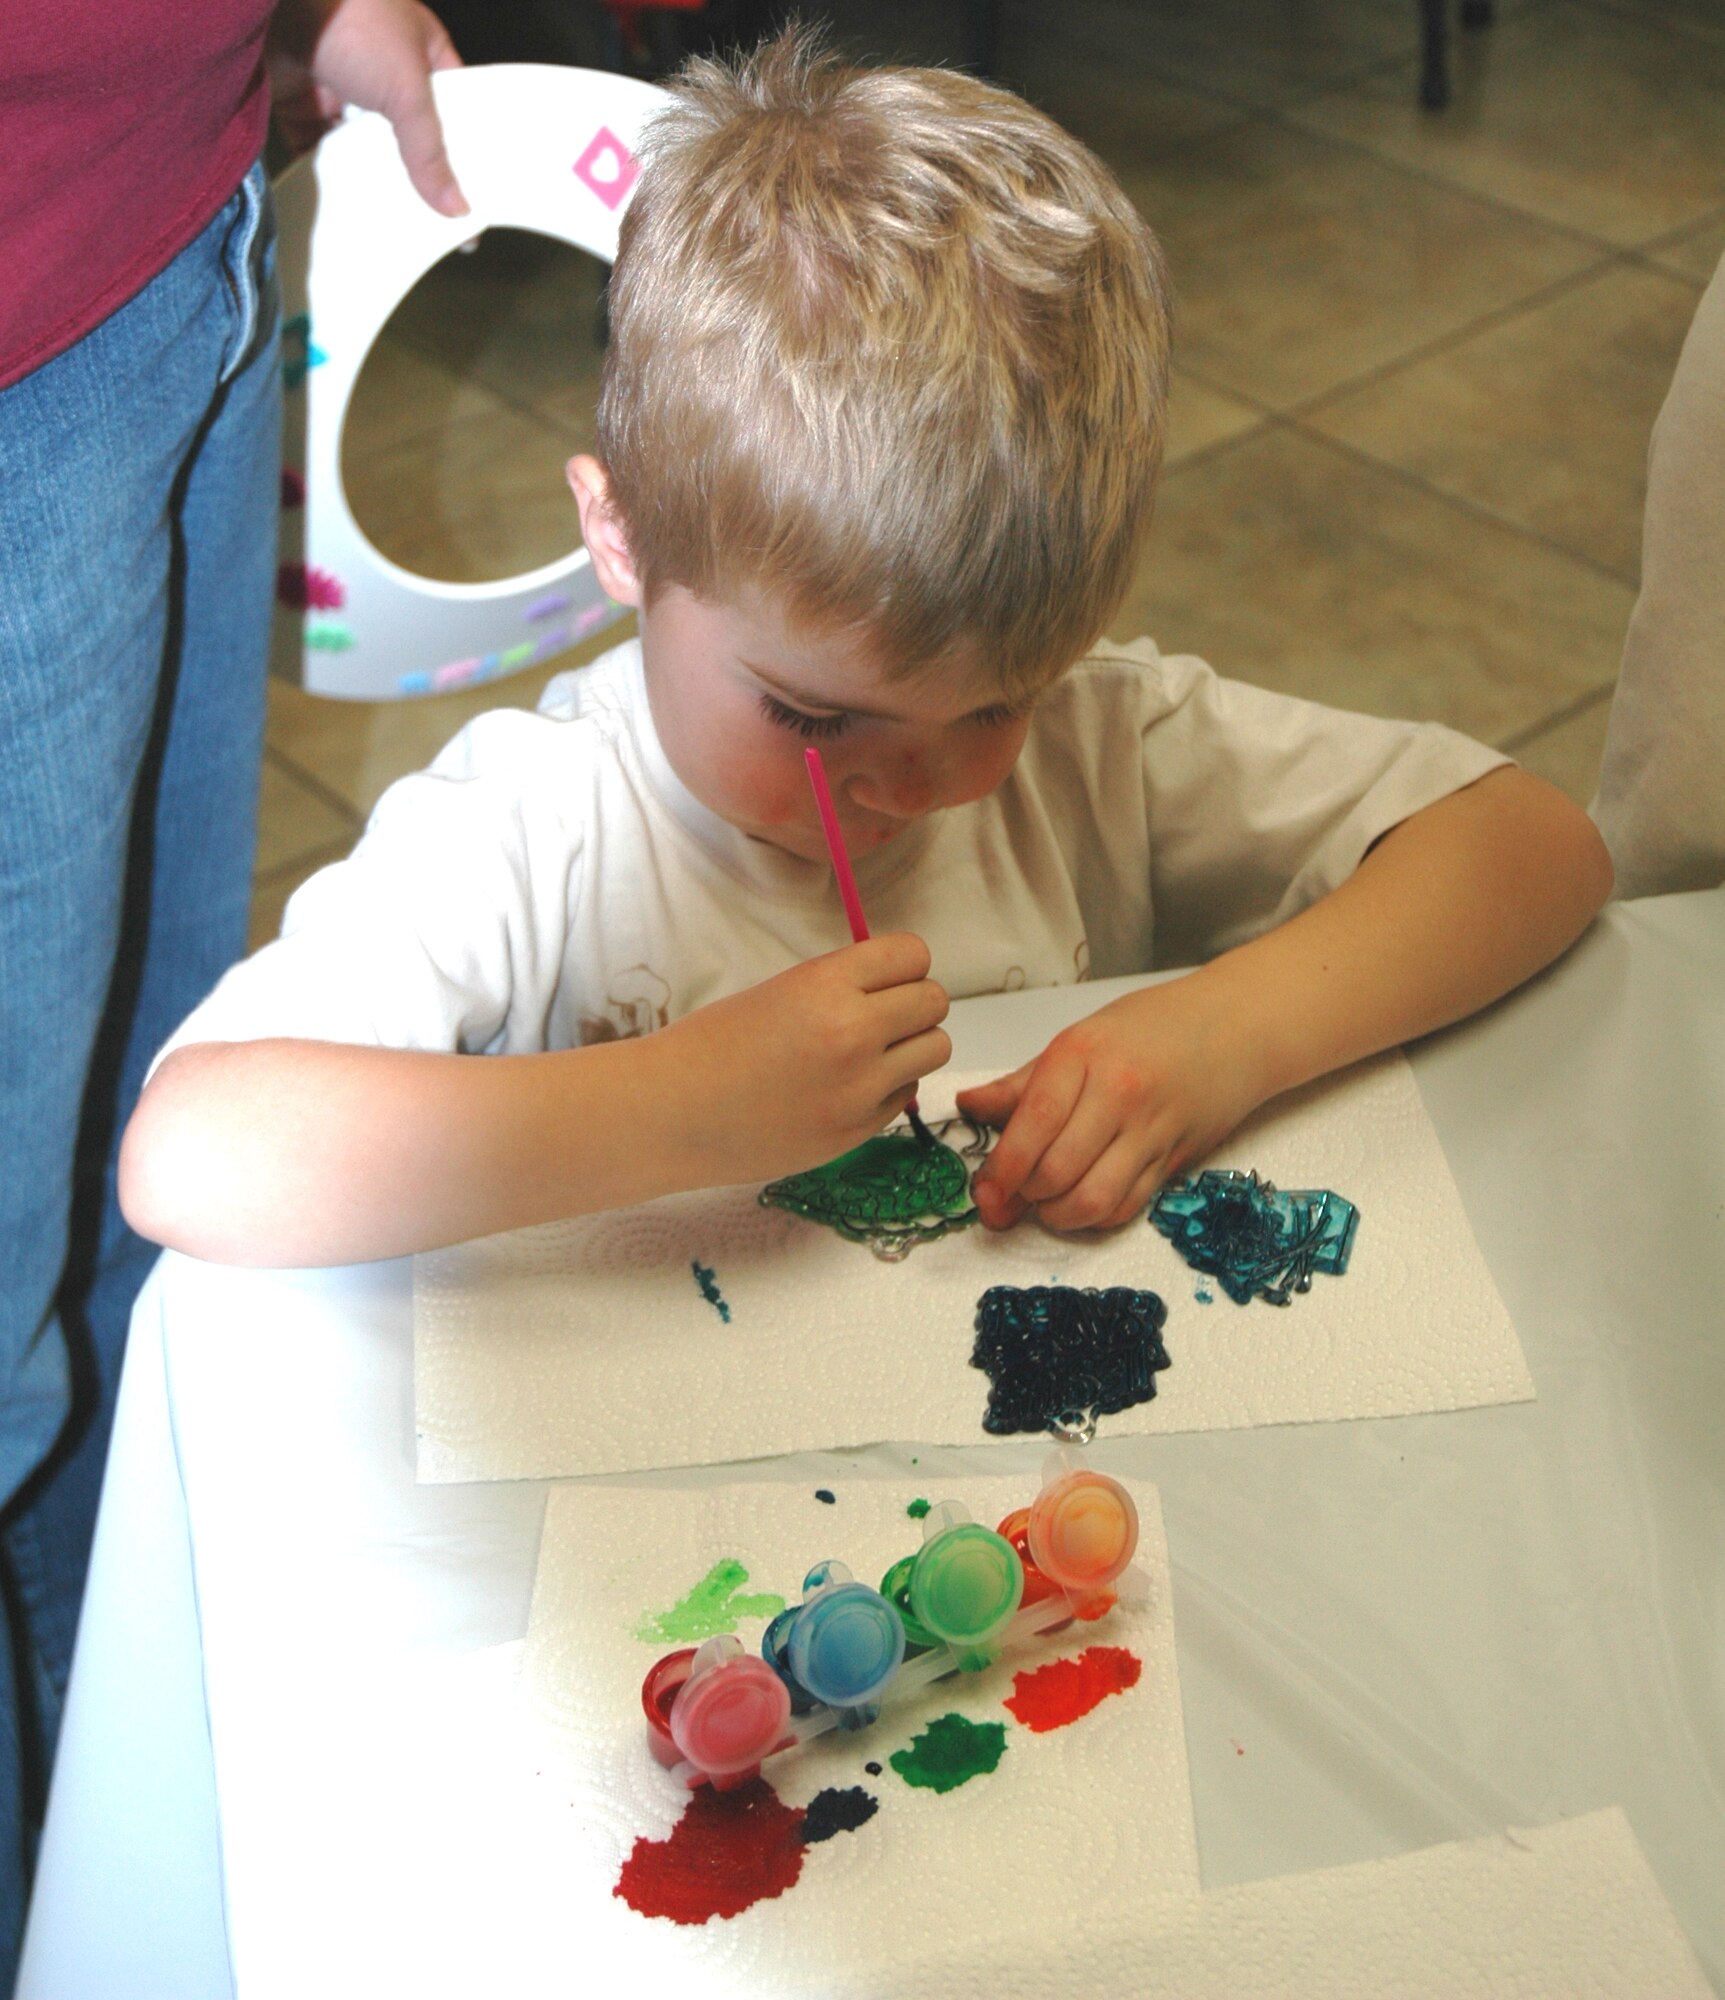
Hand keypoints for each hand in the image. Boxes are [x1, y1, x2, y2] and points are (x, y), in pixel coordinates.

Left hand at [269, 0, 466, 215]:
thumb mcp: (407, 89)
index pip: (450, 108)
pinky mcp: (298, 98)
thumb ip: (430, 153)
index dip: (463, 150)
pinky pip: (316, 146)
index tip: (472, 196)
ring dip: (368, 174)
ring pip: (359, 143)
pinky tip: (342, 202)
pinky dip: (325, 172)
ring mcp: (337, 82)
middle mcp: (379, 65)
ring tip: (387, 219)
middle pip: (404, 132)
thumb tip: (457, 208)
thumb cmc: (352, 16)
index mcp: (419, 49)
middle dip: (413, 170)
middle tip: (431, 218)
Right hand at [647, 934, 950, 1188]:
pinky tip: (846, 1088)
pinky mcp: (856, 1131)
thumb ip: (840, 986)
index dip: (903, 964)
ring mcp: (859, 1089)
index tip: (886, 976)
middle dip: (914, 1004)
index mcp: (826, 986)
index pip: (913, 954)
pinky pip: (904, 1095)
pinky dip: (887, 1088)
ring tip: (872, 1052)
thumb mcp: (779, 991)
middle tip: (883, 1015)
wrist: (672, 1114)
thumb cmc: (711, 1046)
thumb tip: (895, 986)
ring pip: (934, 1050)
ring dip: (911, 1047)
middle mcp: (852, 1034)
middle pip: (934, 1002)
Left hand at [957, 974, 1267, 1233]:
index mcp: (1084, 1055)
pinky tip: (1081, 1202)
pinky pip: (1126, 1206)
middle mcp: (1120, 1094)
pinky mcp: (1174, 1161)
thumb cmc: (1152, 1028)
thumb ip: (1022, 1083)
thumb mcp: (1079, 1038)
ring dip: (1057, 1214)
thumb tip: (968, 1105)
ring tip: (1044, 1202)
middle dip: (1024, 1196)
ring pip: (1092, 1199)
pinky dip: (1094, 1217)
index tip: (986, 1189)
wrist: (1235, 1029)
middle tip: (1009, 1197)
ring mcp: (1151, 1131)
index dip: (1003, 1168)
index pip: (1034, 1124)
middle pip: (1057, 1170)